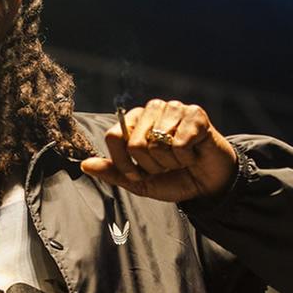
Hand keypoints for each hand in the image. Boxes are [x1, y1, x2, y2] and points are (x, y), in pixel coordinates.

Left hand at [80, 100, 237, 201]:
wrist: (207, 184)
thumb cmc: (173, 178)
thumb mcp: (139, 181)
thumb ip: (113, 172)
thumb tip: (85, 164)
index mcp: (134, 121)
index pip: (114, 136)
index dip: (124, 163)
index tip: (138, 174)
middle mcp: (152, 109)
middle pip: (135, 143)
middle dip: (151, 165)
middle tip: (166, 166)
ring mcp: (174, 108)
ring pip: (157, 143)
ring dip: (170, 162)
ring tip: (180, 159)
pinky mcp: (195, 114)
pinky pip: (180, 142)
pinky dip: (186, 157)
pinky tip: (193, 153)